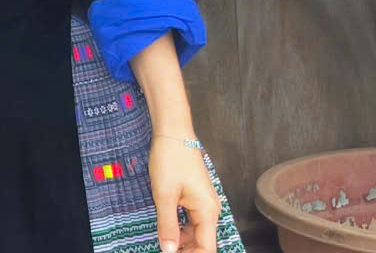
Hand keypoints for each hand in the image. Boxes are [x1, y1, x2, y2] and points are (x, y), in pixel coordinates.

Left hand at [149, 137, 219, 252]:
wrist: (173, 134)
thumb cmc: (171, 160)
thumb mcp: (164, 196)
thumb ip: (168, 226)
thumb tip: (168, 250)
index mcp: (208, 211)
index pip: (207, 248)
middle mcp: (210, 209)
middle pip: (202, 242)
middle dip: (186, 251)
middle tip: (165, 251)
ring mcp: (203, 203)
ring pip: (195, 232)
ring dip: (182, 242)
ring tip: (164, 246)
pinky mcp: (195, 198)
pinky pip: (191, 221)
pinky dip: (180, 229)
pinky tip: (167, 232)